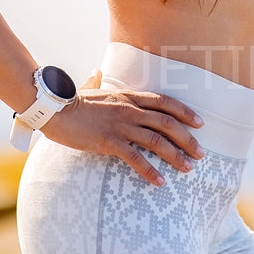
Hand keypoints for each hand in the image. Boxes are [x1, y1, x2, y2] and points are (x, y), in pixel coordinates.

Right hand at [37, 81, 204, 186]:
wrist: (52, 109)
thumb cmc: (70, 101)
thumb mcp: (90, 88)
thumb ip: (98, 81)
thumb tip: (96, 71)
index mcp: (129, 96)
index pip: (165, 102)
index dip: (185, 112)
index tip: (200, 123)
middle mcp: (129, 109)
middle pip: (167, 123)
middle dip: (187, 139)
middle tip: (201, 154)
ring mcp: (120, 125)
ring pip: (157, 141)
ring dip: (176, 155)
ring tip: (188, 168)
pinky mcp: (108, 141)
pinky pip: (135, 158)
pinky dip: (151, 170)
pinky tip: (161, 181)